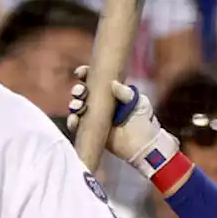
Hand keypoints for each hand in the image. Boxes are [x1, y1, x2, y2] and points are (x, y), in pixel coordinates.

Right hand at [68, 68, 182, 180]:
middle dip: (78, 90)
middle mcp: (100, 103)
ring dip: (74, 105)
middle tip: (80, 92)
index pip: (95, 80)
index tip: (81, 72)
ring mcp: (94, 117)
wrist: (143, 145)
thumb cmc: (144, 121)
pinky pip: (77, 126)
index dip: (85, 74)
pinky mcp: (91, 131)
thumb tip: (112, 83)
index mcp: (111, 92)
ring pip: (77, 108)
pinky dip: (72, 122)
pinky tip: (74, 120)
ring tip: (78, 106)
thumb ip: (126, 92)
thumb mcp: (139, 102)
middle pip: (83, 93)